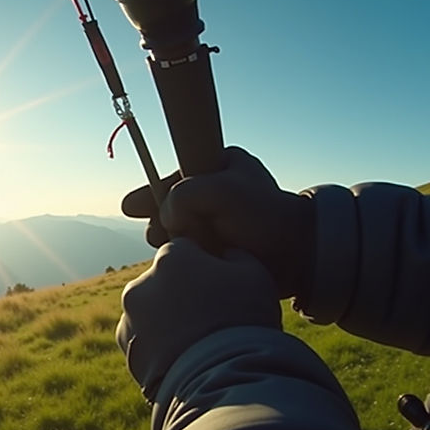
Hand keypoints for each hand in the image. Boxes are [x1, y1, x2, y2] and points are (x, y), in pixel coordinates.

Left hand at [116, 238, 280, 400]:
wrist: (222, 379)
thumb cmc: (242, 321)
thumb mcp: (256, 276)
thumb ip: (237, 255)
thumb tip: (227, 254)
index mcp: (172, 256)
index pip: (187, 249)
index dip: (205, 266)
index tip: (221, 286)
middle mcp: (142, 282)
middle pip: (164, 280)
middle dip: (181, 292)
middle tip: (210, 317)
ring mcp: (129, 316)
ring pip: (150, 310)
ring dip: (166, 319)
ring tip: (196, 342)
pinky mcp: (126, 349)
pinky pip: (143, 339)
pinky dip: (157, 345)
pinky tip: (182, 357)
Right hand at [121, 146, 314, 297]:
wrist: (299, 257)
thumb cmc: (266, 218)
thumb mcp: (221, 192)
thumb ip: (182, 195)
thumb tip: (166, 220)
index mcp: (218, 163)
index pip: (172, 175)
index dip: (150, 193)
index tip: (130, 208)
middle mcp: (216, 189)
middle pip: (168, 205)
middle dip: (161, 222)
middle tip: (163, 236)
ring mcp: (216, 219)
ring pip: (176, 231)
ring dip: (174, 244)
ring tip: (188, 251)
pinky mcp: (219, 246)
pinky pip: (188, 251)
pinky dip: (185, 259)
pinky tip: (192, 266)